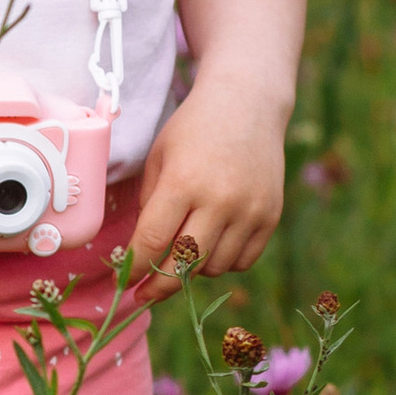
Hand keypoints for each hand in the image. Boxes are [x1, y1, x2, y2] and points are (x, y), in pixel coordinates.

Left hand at [127, 84, 288, 279]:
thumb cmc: (193, 129)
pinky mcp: (271, 216)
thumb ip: (149, 204)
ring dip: (194, 269)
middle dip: (160, 284)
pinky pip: (243, 260)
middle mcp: (220, 200)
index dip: (134, 269)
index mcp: (183, 182)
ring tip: (184, 251)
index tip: (124, 281)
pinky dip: (224, 261)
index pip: (152, 242)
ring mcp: (250, 210)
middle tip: (146, 291)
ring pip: (214, 268)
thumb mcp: (158, 158)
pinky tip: (213, 244)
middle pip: (184, 265)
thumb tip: (142, 251)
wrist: (247, 103)